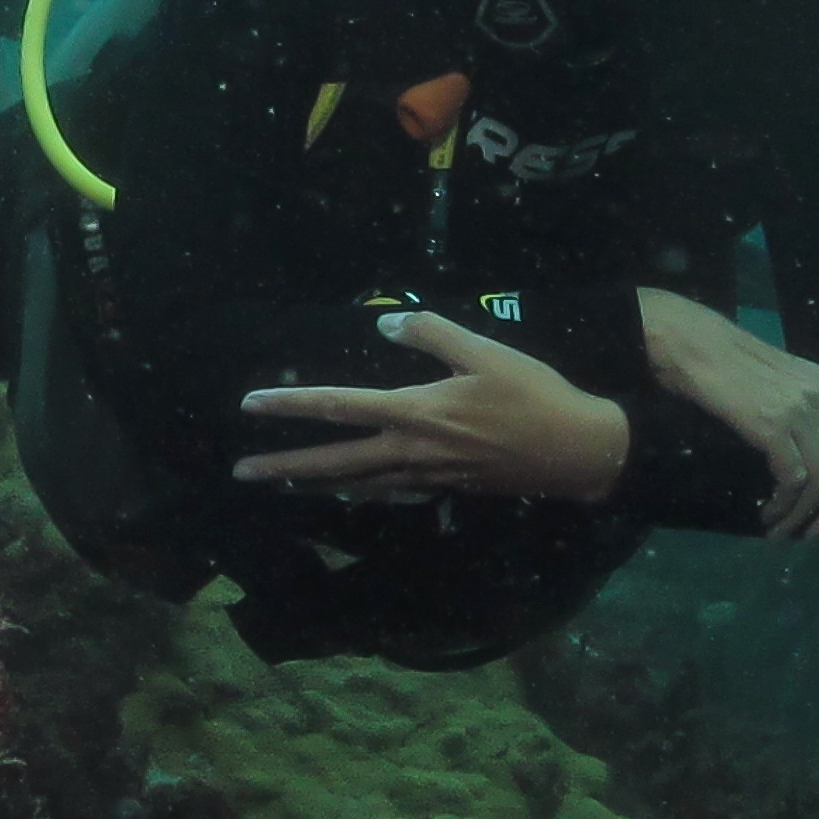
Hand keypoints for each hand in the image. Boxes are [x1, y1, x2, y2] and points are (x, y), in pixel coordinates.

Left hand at [234, 312, 629, 504]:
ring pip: (356, 484)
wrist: (576, 452)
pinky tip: (343, 497)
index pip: (337, 407)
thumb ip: (433, 334)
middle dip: (284, 466)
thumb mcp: (487, 352)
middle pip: (333, 462)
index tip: (249, 406)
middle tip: (242, 472)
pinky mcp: (444, 489)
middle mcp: (411, 451)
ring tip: (280, 483)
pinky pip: (387, 495)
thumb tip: (385, 322)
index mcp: (415, 413)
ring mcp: (426, 476)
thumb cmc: (534, 396)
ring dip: (315, 484)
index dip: (290, 406)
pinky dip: (358, 496)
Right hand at [636, 286, 818, 538]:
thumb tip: (817, 453)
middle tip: (816, 531)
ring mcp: (801, 412)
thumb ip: (806, 407)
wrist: (697, 348)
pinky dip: (784, 505)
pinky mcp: (774, 427)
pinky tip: (767, 512)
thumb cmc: (729, 366)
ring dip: (806, 516)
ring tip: (784, 531)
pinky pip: (794, 480)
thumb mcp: (782, 381)